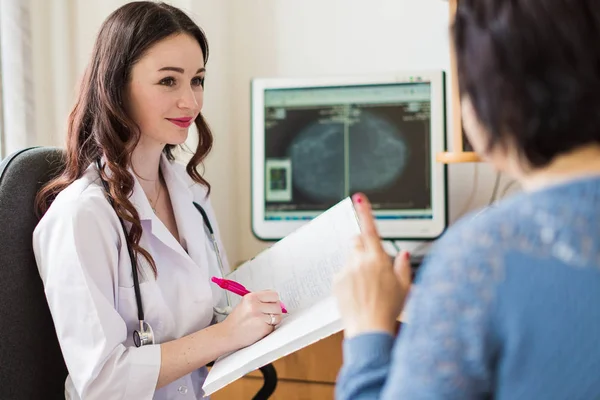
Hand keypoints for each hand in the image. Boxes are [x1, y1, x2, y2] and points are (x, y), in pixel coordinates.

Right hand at [221, 290, 283, 348]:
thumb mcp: (245, 303)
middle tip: (266, 315)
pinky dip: (269, 328)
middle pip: (277, 306)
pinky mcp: (263, 328)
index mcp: (251, 297)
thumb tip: (276, 301)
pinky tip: (259, 328)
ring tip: (262, 322)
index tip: (271, 304)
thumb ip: (260, 300)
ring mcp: (259, 317)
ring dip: (273, 320)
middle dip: (274, 311)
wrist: (227, 334)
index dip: (274, 300)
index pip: (273, 294)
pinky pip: (273, 327)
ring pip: (278, 316)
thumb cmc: (236, 321)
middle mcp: (255, 306)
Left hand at [333, 193, 411, 338]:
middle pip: (356, 242)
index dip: (365, 211)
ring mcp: (346, 271)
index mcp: (378, 259)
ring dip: (356, 264)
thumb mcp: (405, 287)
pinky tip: (357, 293)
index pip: (370, 229)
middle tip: (370, 262)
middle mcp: (359, 262)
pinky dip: (348, 278)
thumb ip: (403, 267)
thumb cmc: (389, 310)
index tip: (359, 198)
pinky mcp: (337, 281)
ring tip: (366, 286)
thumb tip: (402, 254)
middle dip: (362, 246)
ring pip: (350, 258)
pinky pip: (342, 272)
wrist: (369, 329)